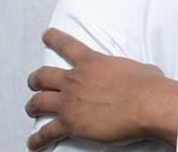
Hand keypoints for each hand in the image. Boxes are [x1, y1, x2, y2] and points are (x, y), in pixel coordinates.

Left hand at [25, 28, 177, 150]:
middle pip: (44, 75)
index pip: (67, 45)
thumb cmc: (146, 84)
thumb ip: (124, 69)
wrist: (146, 104)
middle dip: (35, 79)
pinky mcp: (70, 124)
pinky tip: (33, 143)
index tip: (46, 35)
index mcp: (92, 61)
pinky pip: (46, 133)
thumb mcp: (135, 66)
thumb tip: (132, 76)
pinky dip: (37, 139)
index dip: (54, 38)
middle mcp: (75, 79)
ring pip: (38, 101)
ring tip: (31, 109)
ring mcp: (70, 102)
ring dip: (32, 105)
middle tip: (34, 81)